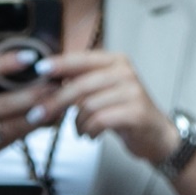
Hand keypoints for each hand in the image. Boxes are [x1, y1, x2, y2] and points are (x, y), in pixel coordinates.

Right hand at [0, 50, 50, 174]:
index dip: (6, 64)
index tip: (29, 56)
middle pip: (4, 103)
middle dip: (35, 92)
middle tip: (56, 80)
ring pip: (14, 124)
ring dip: (40, 112)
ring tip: (59, 99)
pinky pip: (15, 138)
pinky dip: (34, 127)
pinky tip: (48, 117)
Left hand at [19, 50, 176, 164]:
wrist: (156, 135)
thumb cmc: (126, 113)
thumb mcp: (103, 91)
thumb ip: (81, 81)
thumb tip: (48, 78)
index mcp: (116, 61)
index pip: (81, 59)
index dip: (59, 64)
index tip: (40, 70)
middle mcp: (125, 72)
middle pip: (80, 85)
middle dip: (56, 102)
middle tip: (39, 114)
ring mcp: (132, 92)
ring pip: (88, 105)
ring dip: (77, 122)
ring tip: (79, 130)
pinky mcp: (136, 112)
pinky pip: (100, 120)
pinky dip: (89, 130)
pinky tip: (90, 135)